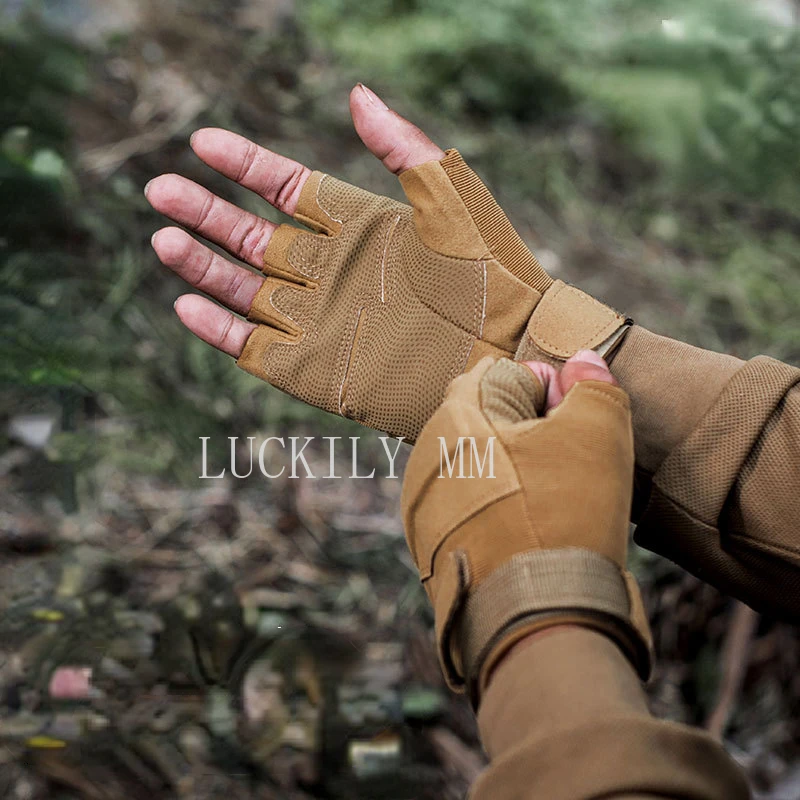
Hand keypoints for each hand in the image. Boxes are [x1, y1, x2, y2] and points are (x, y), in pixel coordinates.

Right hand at [147, 85, 626, 439]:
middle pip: (253, 237)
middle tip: (160, 191)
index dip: (245, 165)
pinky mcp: (315, 371)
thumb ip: (402, 148)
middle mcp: (332, 272)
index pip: (287, 190)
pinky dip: (219, 330)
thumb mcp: (451, 199)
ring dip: (203, 266)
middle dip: (206, 214)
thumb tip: (358, 94)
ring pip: (245, 290)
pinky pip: (254, 349)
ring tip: (164, 238)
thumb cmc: (490, 275)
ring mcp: (320, 322)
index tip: (203, 143)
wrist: (507, 354)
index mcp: (359, 227)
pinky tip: (187, 304)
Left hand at [401, 351, 651, 700]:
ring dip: (510, 469)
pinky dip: (494, 508)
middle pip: (487, 419)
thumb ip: (591, 384)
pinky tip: (525, 530)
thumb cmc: (565, 511)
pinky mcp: (428, 544)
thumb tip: (581, 360)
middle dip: (527, 430)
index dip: (551, 394)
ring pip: (476, 463)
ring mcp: (421, 501)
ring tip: (548, 501)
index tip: (572, 424)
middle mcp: (425, 452)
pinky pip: (468, 505)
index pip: (508, 374)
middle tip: (565, 464)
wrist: (532, 613)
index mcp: (455, 413)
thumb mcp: (597, 433)